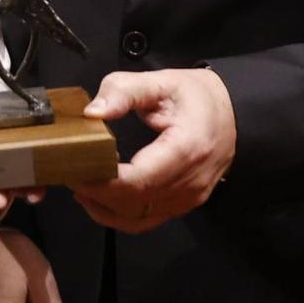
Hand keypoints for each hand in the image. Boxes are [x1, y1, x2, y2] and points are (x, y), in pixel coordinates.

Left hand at [72, 68, 235, 232]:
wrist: (234, 114)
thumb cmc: (197, 97)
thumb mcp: (162, 81)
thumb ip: (124, 91)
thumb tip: (91, 111)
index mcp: (186, 150)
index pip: (137, 181)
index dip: (102, 182)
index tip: (75, 169)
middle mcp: (189, 183)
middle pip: (133, 203)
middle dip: (95, 193)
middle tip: (69, 173)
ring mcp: (188, 199)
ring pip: (137, 219)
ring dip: (103, 208)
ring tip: (80, 185)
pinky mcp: (184, 205)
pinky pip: (145, 220)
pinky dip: (118, 214)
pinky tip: (99, 199)